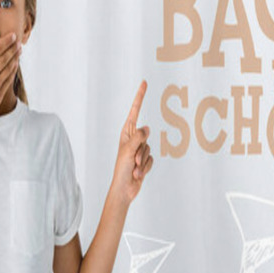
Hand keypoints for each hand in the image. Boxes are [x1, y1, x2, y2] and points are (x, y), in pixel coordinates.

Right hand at [0, 20, 21, 125]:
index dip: (6, 41)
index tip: (13, 36)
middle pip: (5, 57)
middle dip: (14, 48)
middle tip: (19, 42)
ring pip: (10, 67)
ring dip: (16, 57)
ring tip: (19, 50)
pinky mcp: (1, 92)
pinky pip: (10, 77)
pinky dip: (14, 69)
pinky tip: (16, 62)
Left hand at [111, 80, 152, 205]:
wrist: (124, 189)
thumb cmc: (121, 169)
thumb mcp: (128, 150)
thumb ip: (138, 137)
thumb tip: (147, 128)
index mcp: (126, 133)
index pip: (135, 111)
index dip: (140, 97)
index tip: (144, 83)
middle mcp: (133, 139)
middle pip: (146, 136)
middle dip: (140, 150)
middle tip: (132, 161)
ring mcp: (140, 150)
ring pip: (150, 149)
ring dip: (142, 161)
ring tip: (133, 168)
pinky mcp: (145, 160)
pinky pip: (152, 159)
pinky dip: (146, 167)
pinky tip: (138, 173)